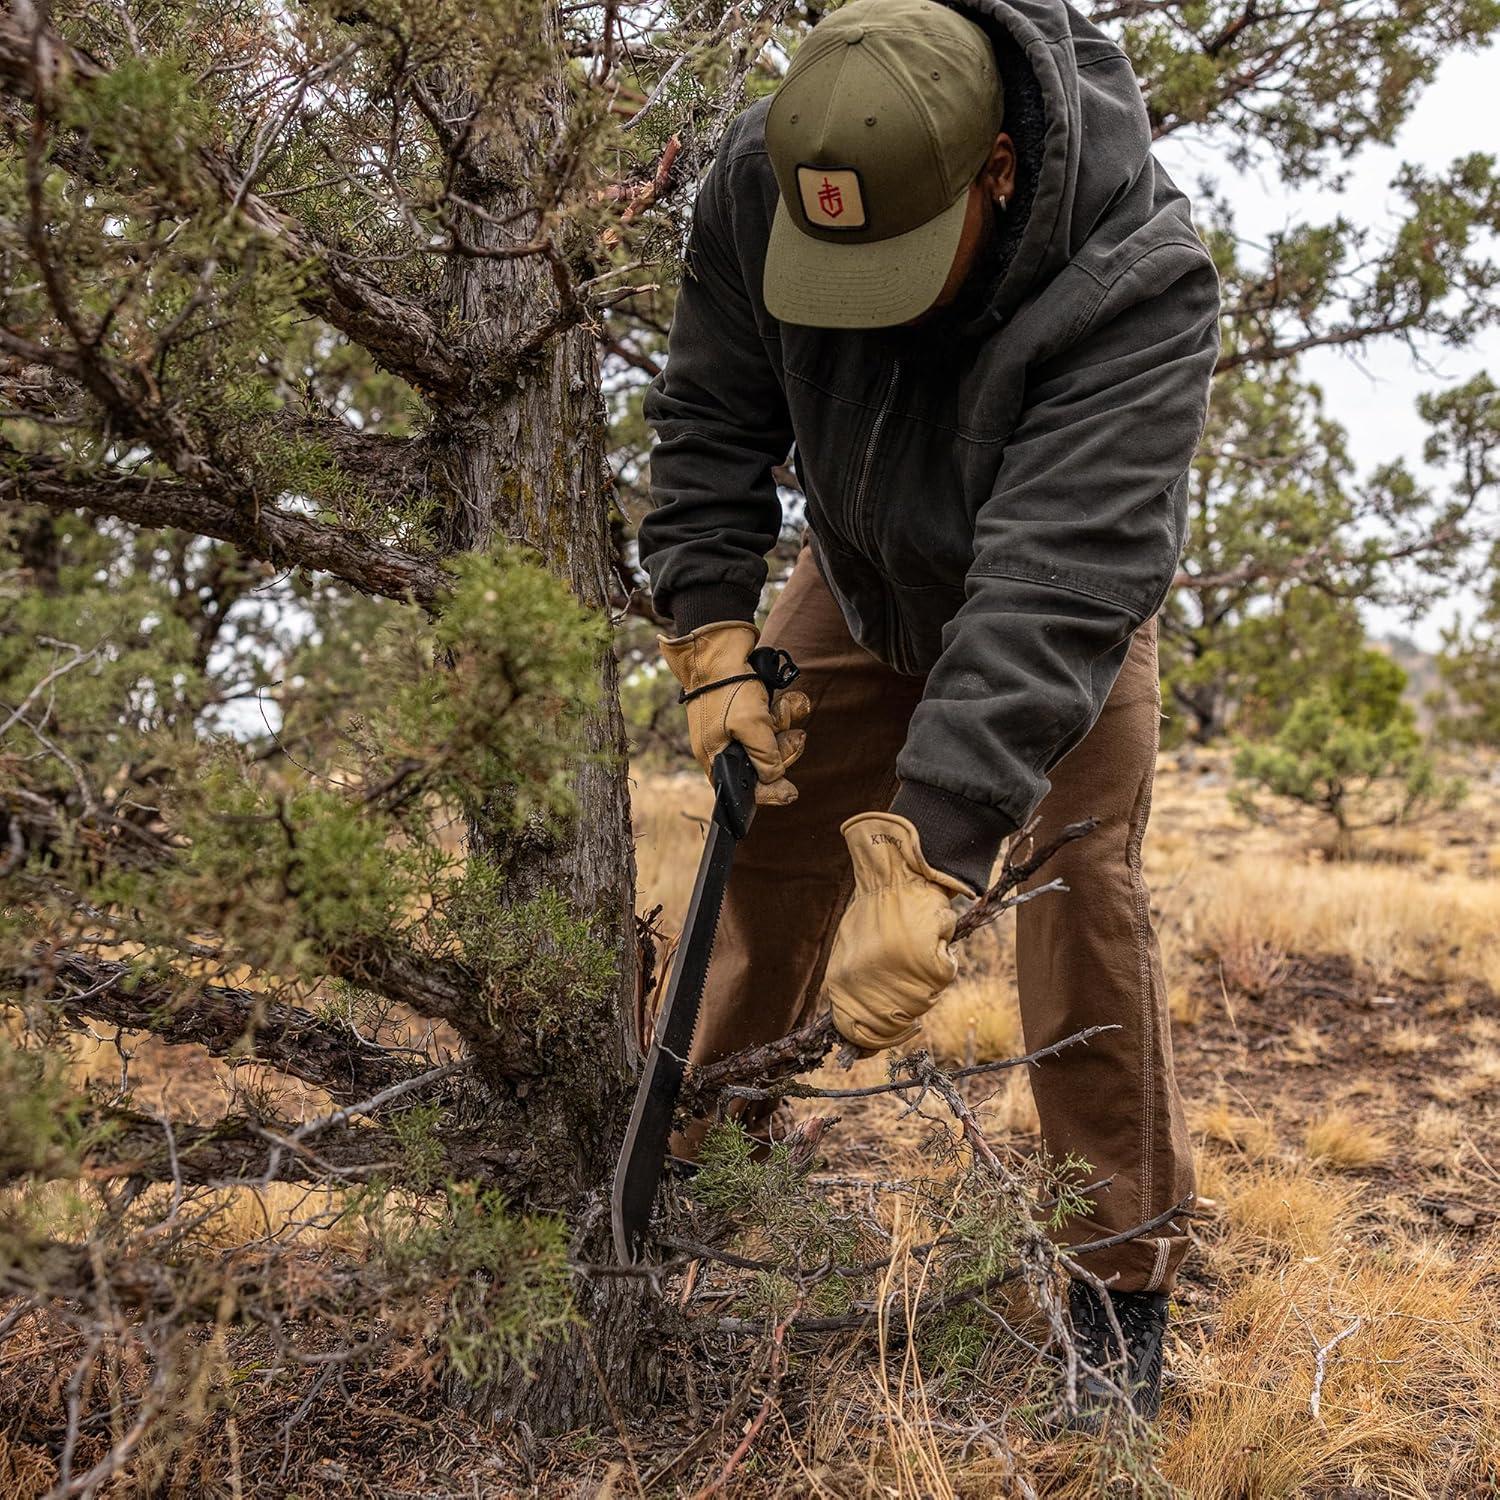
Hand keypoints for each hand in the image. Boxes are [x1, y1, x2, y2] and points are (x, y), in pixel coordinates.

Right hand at [659, 621, 810, 804]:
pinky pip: (774, 717)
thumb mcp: (749, 726)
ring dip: (786, 722)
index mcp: (716, 757)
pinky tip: (789, 697)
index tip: (792, 793)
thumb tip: (773, 776)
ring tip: (786, 707)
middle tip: (797, 737)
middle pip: (766, 764)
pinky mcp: (750, 707)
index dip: (769, 793)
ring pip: (774, 738)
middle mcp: (727, 745)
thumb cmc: (726, 686)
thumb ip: (765, 756)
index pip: (744, 789)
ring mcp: (739, 726)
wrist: (717, 647)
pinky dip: (785, 707)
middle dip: (785, 749)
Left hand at [824, 812, 974, 1050]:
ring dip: (924, 982)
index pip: (858, 1034)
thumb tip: (857, 1034)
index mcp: (843, 984)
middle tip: (907, 981)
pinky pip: (943, 976)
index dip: (874, 1042)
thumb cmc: (873, 911)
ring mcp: (900, 979)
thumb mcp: (849, 953)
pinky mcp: (928, 965)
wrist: (895, 874)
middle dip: (905, 1014)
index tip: (885, 1037)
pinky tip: (929, 938)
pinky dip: (943, 959)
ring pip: (923, 1002)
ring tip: (914, 950)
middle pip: (894, 1025)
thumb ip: (854, 990)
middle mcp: (868, 987)